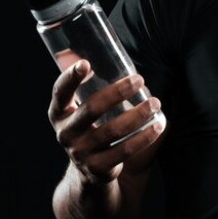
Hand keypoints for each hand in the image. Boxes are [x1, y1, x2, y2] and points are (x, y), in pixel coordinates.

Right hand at [47, 59, 164, 185]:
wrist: (89, 170)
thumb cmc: (89, 126)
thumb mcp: (79, 106)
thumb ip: (81, 82)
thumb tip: (74, 48)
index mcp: (59, 113)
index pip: (60, 92)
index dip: (70, 78)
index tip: (85, 63)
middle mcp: (65, 133)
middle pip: (91, 109)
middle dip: (117, 92)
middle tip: (139, 79)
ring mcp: (80, 153)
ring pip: (112, 131)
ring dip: (137, 115)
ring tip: (155, 103)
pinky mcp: (98, 168)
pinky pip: (124, 151)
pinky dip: (143, 138)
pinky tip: (158, 125)